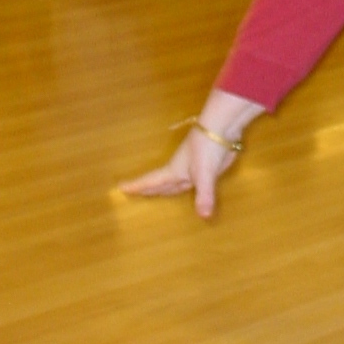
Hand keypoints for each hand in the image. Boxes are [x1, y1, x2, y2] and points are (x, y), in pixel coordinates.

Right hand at [117, 90, 260, 219]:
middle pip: (161, 183)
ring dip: (165, 188)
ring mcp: (192, 167)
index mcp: (174, 172)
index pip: (151, 182)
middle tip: (134, 193)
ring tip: (156, 193)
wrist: (223, 127)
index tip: (120, 187)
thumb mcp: (204, 173)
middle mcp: (180, 170)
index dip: (137, 186)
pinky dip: (185, 186)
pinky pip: (190, 181)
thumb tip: (204, 216)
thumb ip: (204, 195)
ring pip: (174, 182)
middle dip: (149, 189)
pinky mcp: (205, 166)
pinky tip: (189, 186)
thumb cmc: (206, 148)